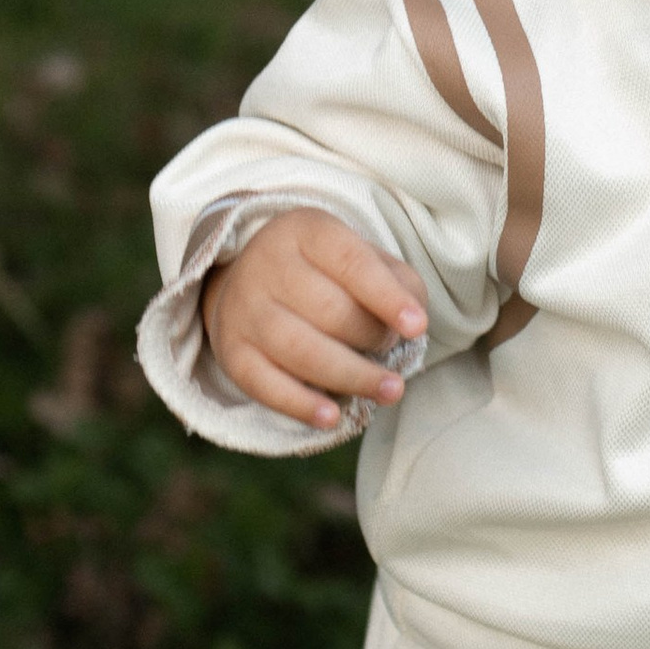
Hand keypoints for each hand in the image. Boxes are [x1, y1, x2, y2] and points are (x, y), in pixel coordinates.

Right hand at [201, 215, 429, 435]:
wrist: (250, 282)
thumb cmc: (325, 273)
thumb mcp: (363, 259)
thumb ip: (398, 282)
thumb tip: (412, 320)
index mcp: (306, 231)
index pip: (351, 261)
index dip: (387, 297)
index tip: (417, 327)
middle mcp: (267, 265)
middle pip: (330, 311)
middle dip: (372, 337)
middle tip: (390, 347)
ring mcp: (244, 309)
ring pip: (301, 350)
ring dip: (352, 376)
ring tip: (389, 390)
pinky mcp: (232, 351)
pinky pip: (265, 384)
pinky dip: (300, 405)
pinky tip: (332, 416)